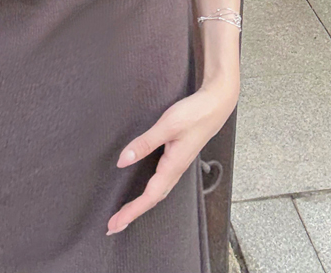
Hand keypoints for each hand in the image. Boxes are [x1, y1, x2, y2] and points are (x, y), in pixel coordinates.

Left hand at [105, 79, 238, 234]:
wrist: (217, 104)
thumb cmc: (195, 114)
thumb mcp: (167, 125)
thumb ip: (145, 143)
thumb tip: (123, 161)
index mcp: (173, 166)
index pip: (149, 196)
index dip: (131, 212)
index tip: (114, 225)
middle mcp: (176, 170)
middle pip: (152, 199)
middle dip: (133, 213)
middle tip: (114, 225)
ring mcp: (178, 164)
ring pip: (158, 192)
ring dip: (141, 204)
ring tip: (126, 212)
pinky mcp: (179, 157)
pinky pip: (162, 181)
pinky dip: (150, 192)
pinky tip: (146, 189)